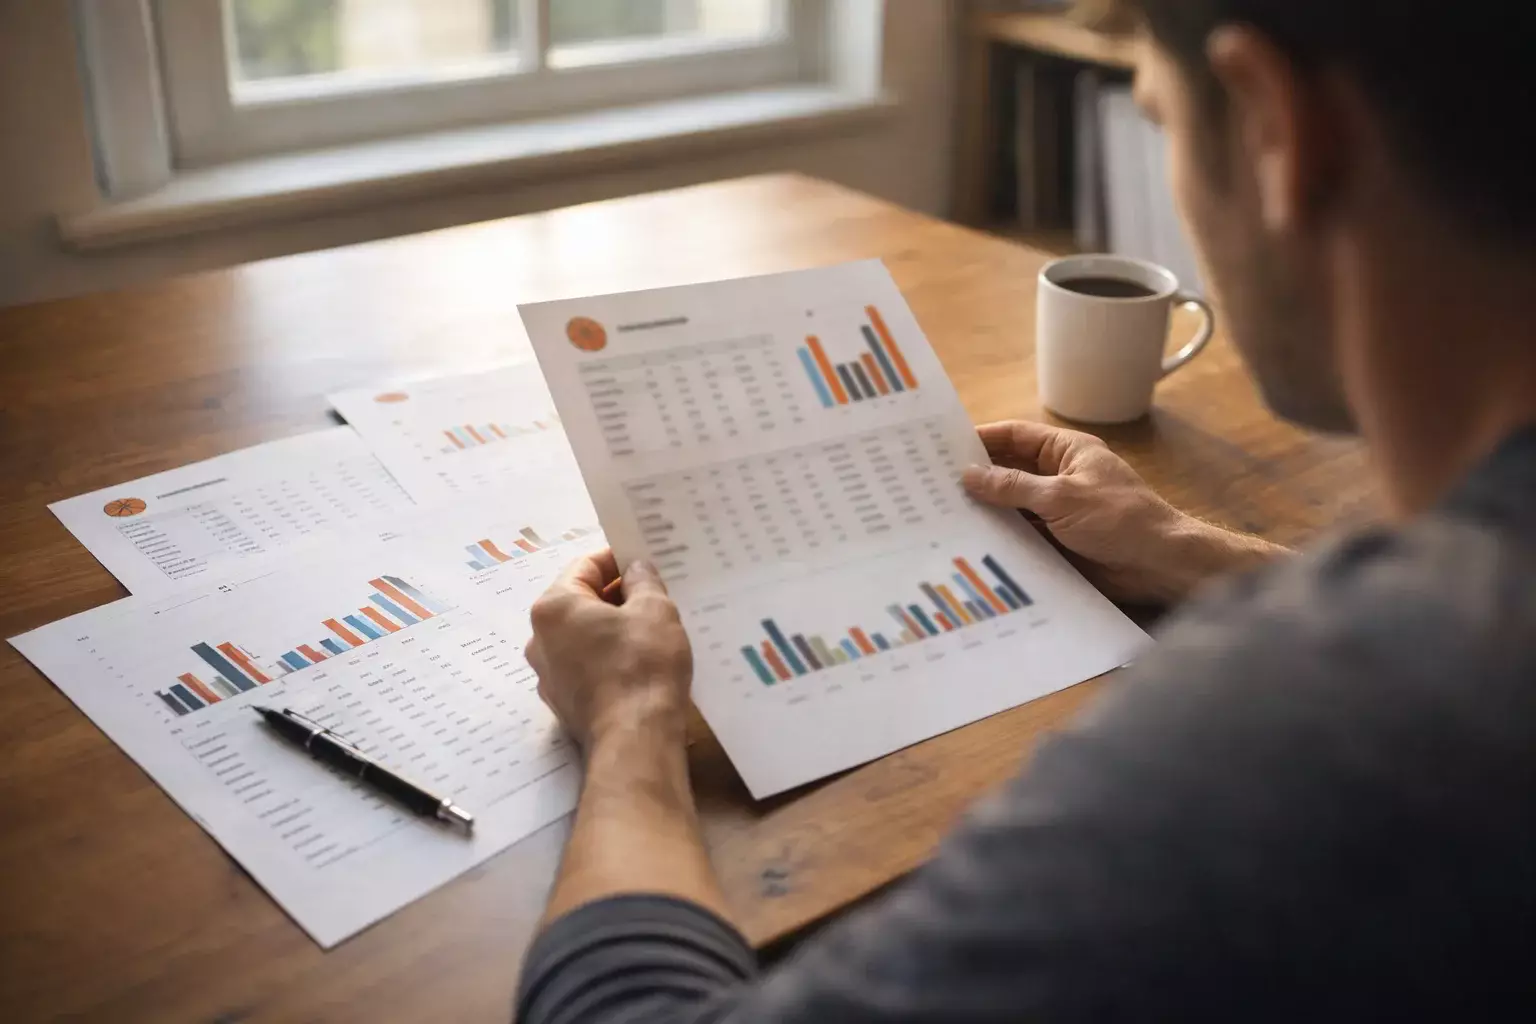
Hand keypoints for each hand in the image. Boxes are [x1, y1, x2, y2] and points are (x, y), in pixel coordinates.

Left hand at [527, 550, 692, 749]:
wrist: (635, 739)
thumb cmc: (642, 665)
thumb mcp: (655, 610)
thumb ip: (643, 580)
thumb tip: (636, 569)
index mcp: (554, 607)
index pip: (586, 567)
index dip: (618, 559)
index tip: (646, 561)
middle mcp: (539, 639)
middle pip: (580, 602)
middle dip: (616, 595)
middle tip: (654, 595)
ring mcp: (547, 675)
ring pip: (582, 636)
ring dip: (612, 628)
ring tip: (651, 630)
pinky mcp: (563, 703)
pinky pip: (585, 666)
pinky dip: (607, 658)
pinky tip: (638, 663)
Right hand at [961, 421, 1285, 603]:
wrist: (1158, 565)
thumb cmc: (1118, 519)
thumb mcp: (1061, 497)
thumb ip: (1013, 486)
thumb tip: (969, 475)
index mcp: (1066, 452)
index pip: (1015, 436)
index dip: (981, 438)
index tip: (942, 445)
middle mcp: (1058, 477)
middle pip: (1009, 470)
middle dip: (976, 476)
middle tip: (930, 484)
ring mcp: (1056, 511)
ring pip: (1011, 506)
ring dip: (984, 510)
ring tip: (938, 515)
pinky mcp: (1056, 541)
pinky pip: (1020, 535)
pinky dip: (998, 537)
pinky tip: (967, 543)